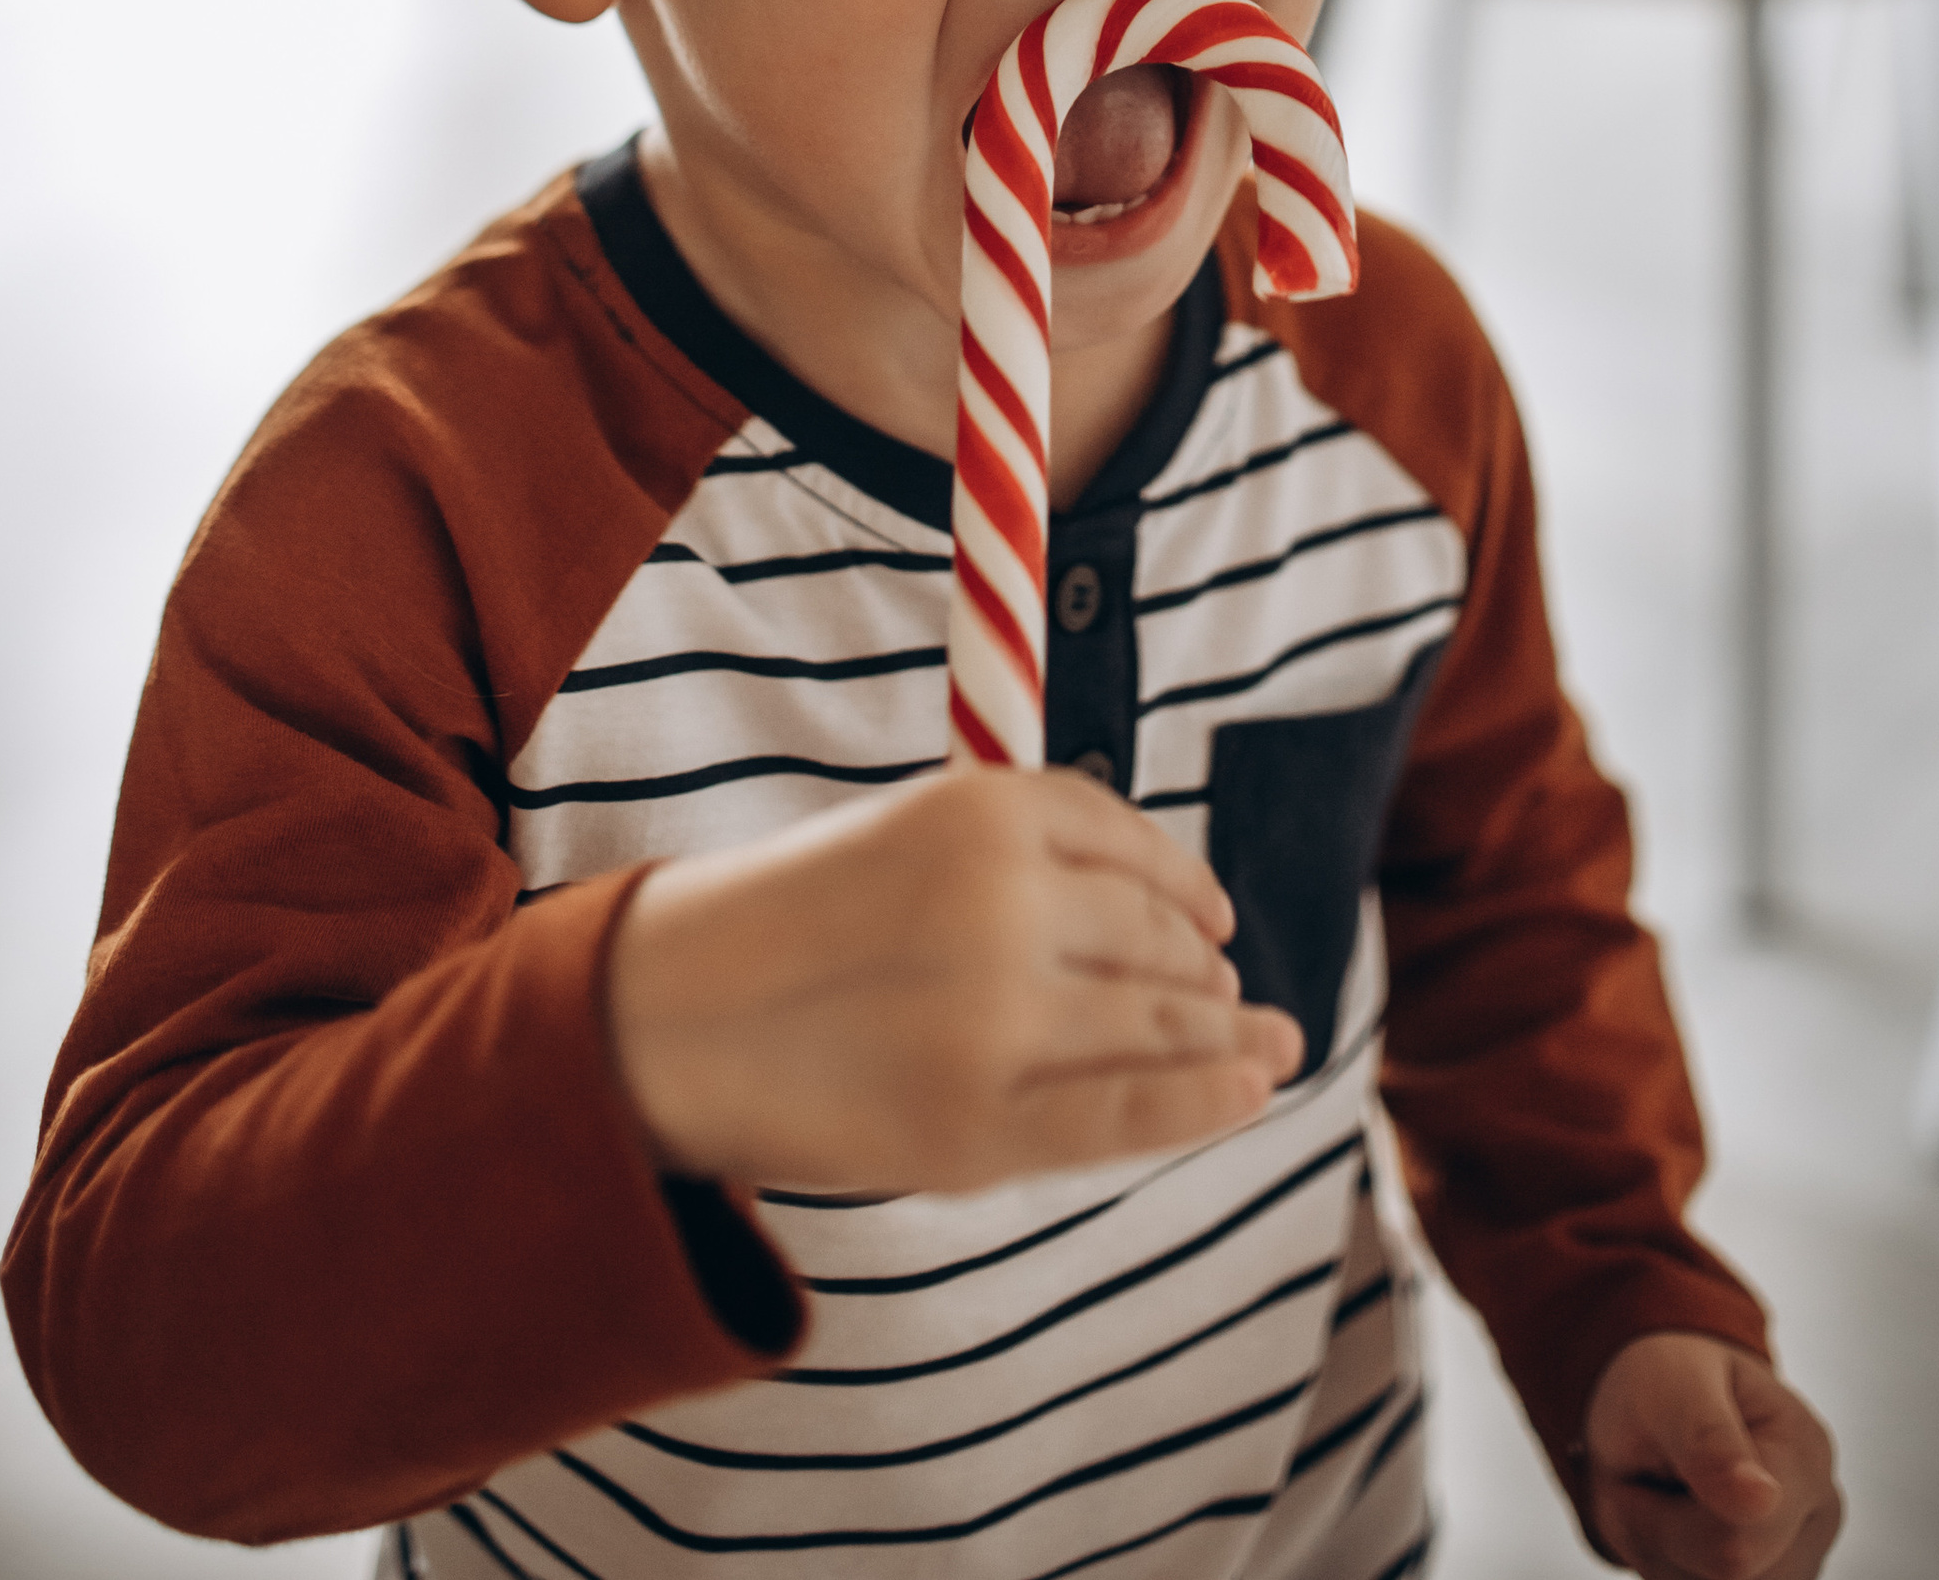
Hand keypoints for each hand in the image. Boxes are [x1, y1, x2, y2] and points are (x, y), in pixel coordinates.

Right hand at [605, 764, 1302, 1195]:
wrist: (674, 1017)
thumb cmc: (802, 925)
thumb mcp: (914, 839)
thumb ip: (1034, 857)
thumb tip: (1195, 922)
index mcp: (983, 812)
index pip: (1130, 847)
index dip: (1186, 888)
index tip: (1217, 920)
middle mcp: (1002, 906)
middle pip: (1155, 940)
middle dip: (1204, 974)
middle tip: (1233, 997)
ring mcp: (995, 1021)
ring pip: (1158, 1022)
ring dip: (1227, 1034)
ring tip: (1264, 1044)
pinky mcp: (978, 1127)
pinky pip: (1127, 1113)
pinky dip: (1205, 1101)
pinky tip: (1250, 1091)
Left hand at [1585, 1333, 1840, 1578]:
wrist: (1663, 1400)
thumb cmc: (1667, 1381)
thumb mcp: (1669, 1386)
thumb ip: (1707, 1440)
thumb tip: (1762, 1500)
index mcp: (1806, 1451)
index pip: (1734, 1544)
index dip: (1663, 1519)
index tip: (1654, 1463)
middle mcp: (1820, 1513)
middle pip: (1729, 1577)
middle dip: (1665, 1537)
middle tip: (1653, 1477)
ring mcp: (1803, 1558)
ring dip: (1667, 1556)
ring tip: (1668, 1496)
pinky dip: (1675, 1570)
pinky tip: (1679, 1527)